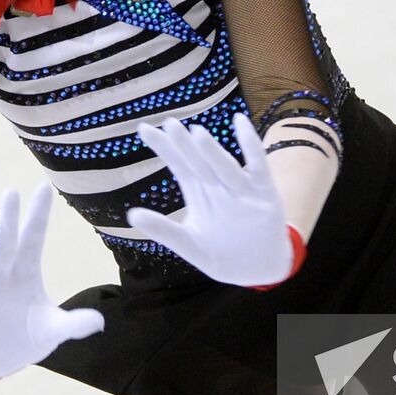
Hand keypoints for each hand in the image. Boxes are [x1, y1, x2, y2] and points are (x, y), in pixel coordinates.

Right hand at [0, 185, 103, 378]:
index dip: (39, 215)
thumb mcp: (52, 331)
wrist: (4, 359)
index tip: (45, 187)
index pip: (34, 239)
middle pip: (8, 245)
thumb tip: (100, 322)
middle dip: (10, 221)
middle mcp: (3, 275)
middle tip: (12, 192)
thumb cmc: (30, 336)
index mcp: (26, 274)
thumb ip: (73, 324)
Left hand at [127, 112, 294, 286]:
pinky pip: (258, 167)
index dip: (164, 148)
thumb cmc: (222, 253)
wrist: (258, 270)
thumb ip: (164, 230)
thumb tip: (131, 216)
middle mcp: (218, 185)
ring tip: (197, 133)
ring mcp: (241, 188)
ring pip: (224, 166)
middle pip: (198, 162)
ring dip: (211, 151)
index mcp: (199, 192)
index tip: (144, 129)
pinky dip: (251, 146)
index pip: (179, 165)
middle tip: (169, 124)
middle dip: (184, 145)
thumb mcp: (189, 244)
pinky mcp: (264, 193)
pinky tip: (241, 123)